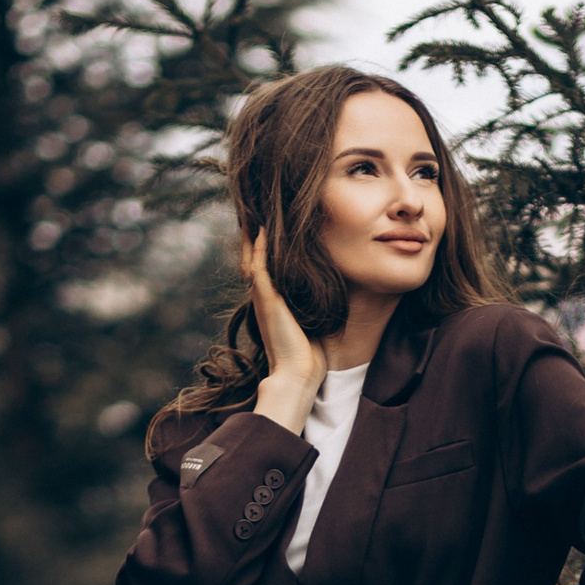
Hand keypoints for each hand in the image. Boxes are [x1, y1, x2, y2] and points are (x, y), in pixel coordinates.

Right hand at [246, 230, 322, 432]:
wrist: (299, 373)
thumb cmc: (310, 351)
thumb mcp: (314, 316)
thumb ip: (316, 300)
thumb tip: (335, 288)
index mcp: (273, 300)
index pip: (264, 265)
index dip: (262, 245)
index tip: (267, 223)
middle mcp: (264, 296)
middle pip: (251, 257)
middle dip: (251, 234)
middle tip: (253, 210)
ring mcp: (263, 297)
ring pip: (251, 258)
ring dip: (250, 234)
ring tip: (252, 211)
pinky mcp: (266, 300)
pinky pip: (258, 267)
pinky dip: (257, 247)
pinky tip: (259, 228)